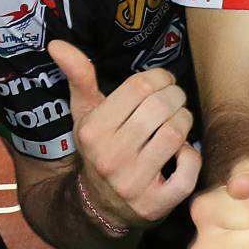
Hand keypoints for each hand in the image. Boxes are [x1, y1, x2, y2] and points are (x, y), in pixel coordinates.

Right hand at [49, 39, 200, 232]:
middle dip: (176, 97)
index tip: (163, 82)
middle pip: (161, 108)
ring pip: (176, 134)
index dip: (159, 77)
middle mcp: (110, 157)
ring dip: (185, 121)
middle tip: (175, 99)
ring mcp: (133, 183)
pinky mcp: (156, 204)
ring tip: (179, 120)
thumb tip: (56, 43)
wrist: (100, 205)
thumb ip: (78, 76)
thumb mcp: (85, 113)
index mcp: (93, 131)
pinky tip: (182, 153)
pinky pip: (189, 169)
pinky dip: (192, 156)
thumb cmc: (98, 147)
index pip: (139, 87)